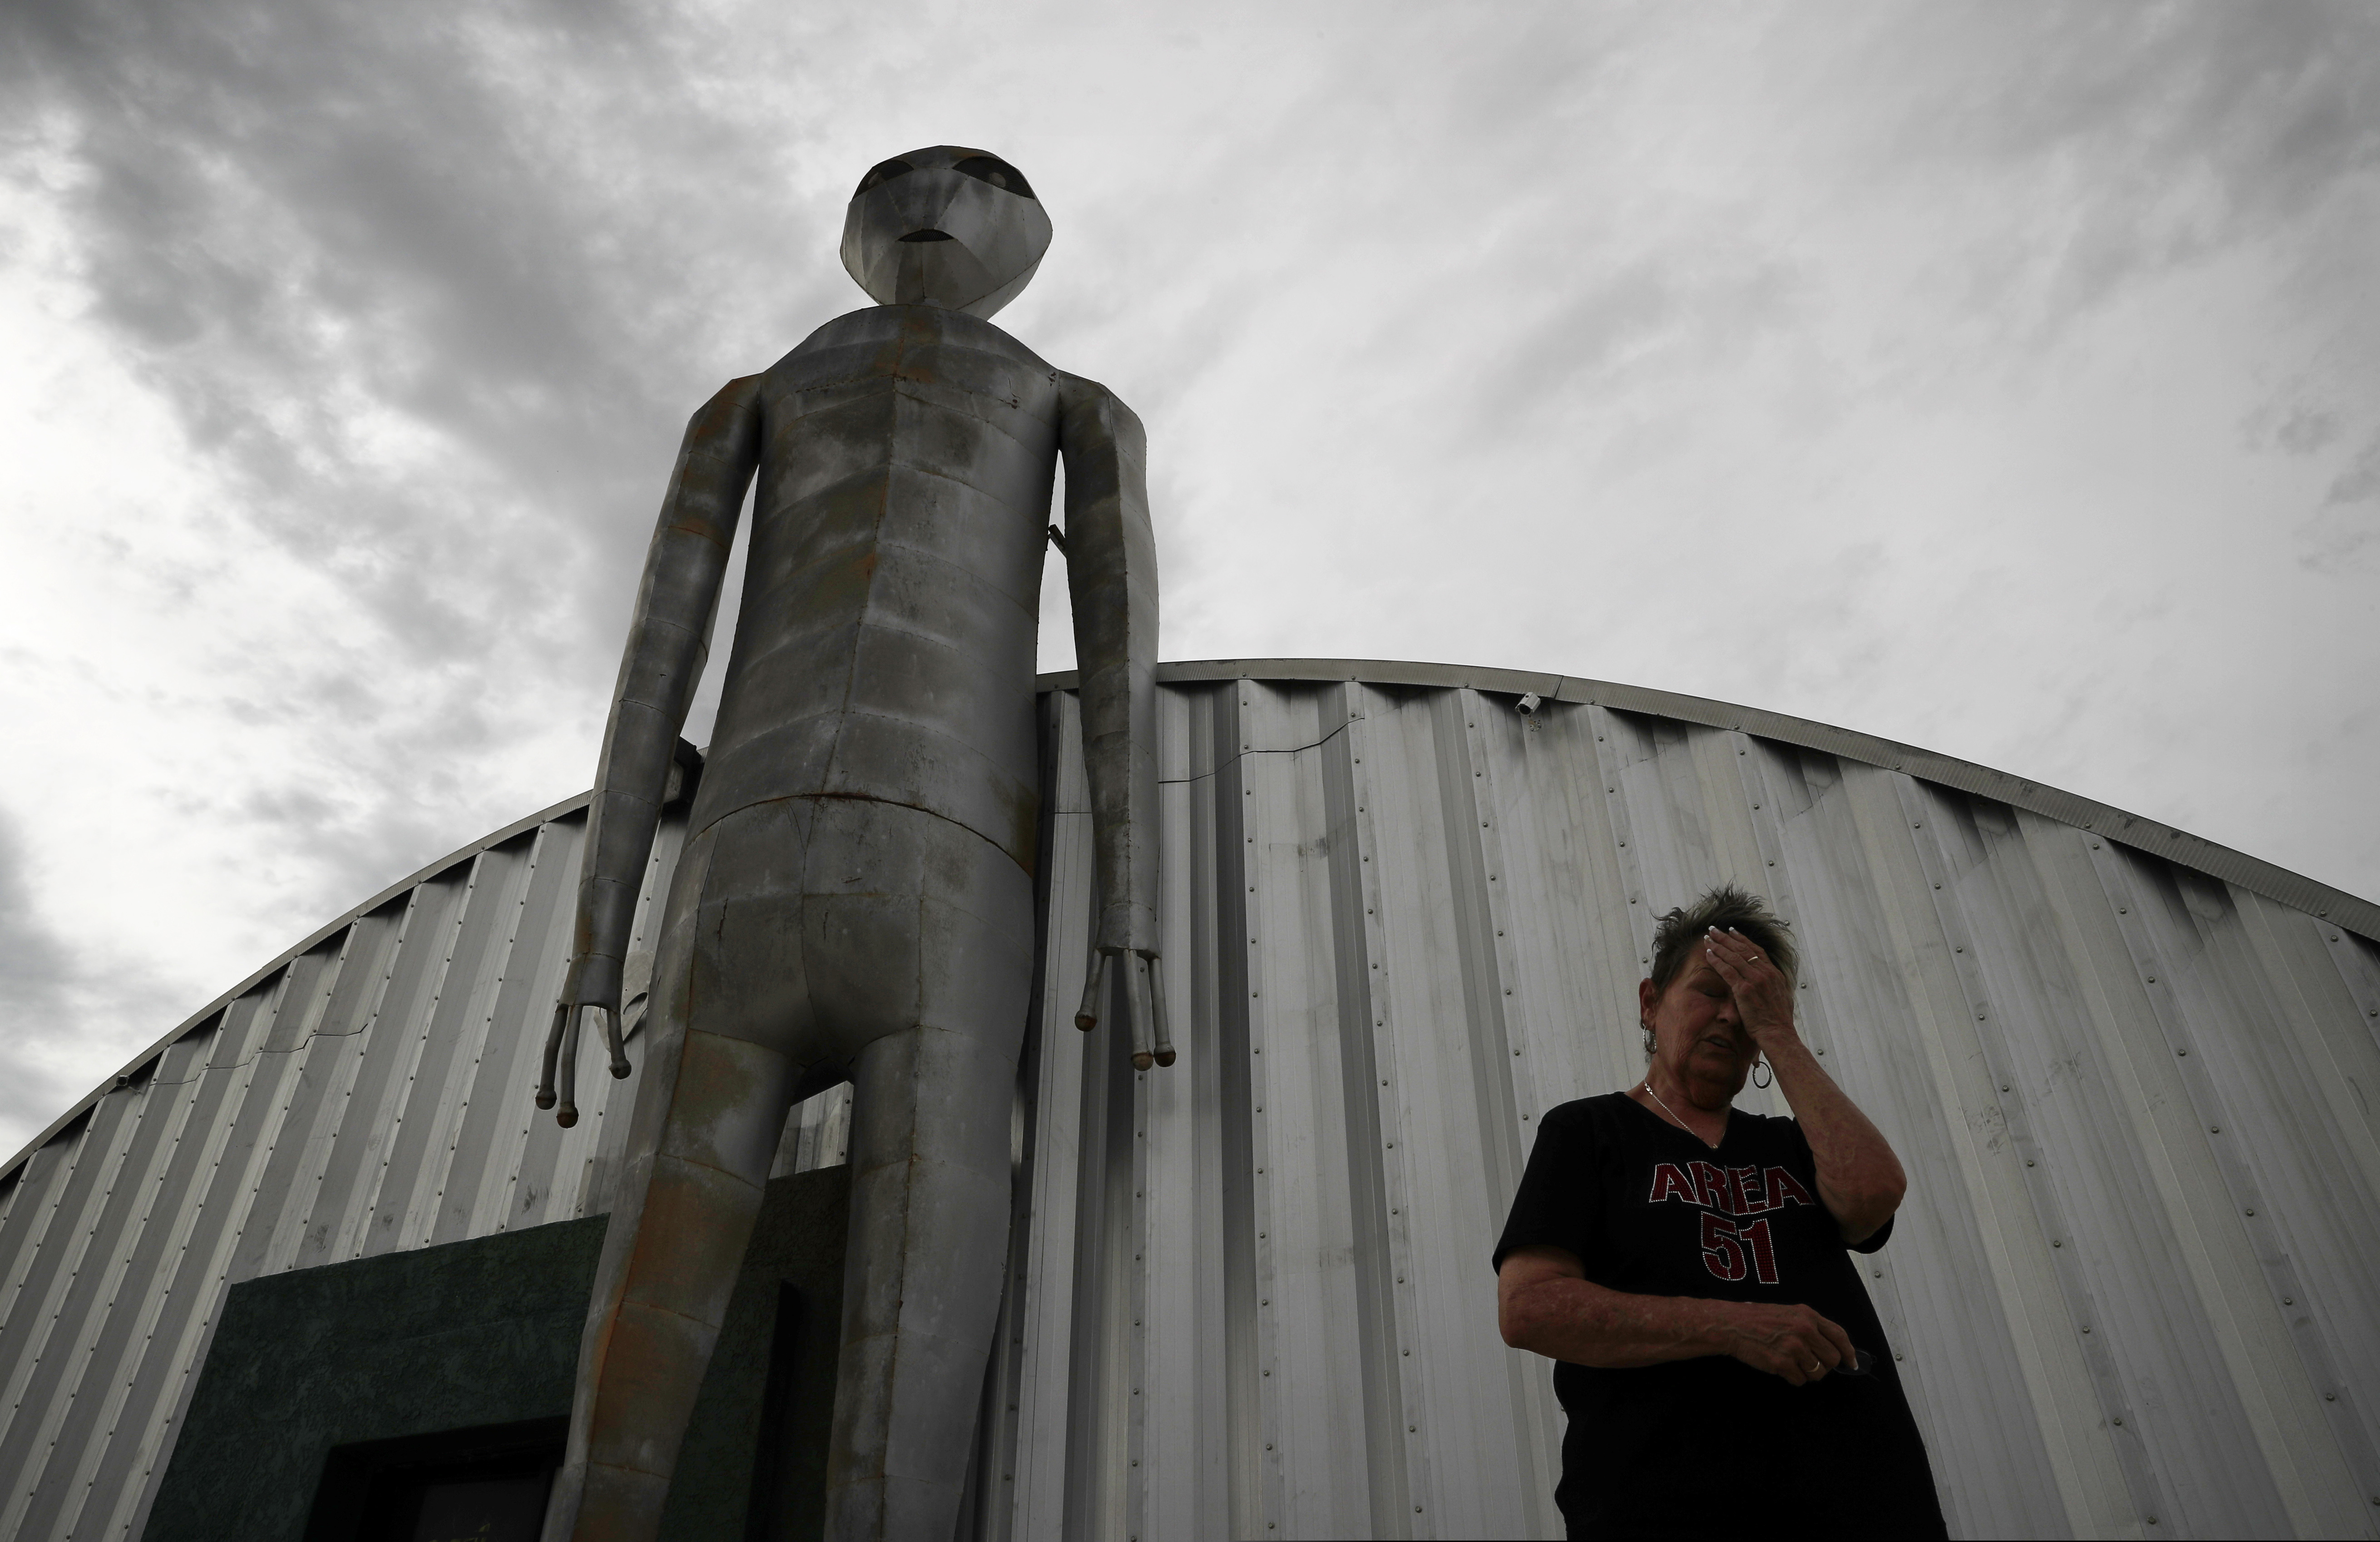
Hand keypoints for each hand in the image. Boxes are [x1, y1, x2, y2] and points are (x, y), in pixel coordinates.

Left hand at [1703, 927, 1796, 1050]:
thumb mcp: (1782, 997)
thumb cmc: (1778, 1020)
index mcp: (1775, 973)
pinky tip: (1708, 954)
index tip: (1732, 931)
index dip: (1743, 939)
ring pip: (1733, 957)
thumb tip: (1770, 981)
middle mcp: (1765, 973)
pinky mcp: (1744, 989)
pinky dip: (1716, 960)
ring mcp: (1755, 980)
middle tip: (1714, 929)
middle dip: (1726, 938)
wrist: (1778, 1033)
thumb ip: (1774, 985)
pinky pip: (1727, 970)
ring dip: (1718, 946)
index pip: (1756, 950)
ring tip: (1708, 938)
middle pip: (1743, 949)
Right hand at [1713, 1299, 1856, 1385]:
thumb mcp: (1789, 1313)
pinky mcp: (1782, 1363)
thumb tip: (1832, 1348)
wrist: (1733, 1325)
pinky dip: (1793, 1377)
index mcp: (1808, 1316)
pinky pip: (1800, 1380)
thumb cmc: (1758, 1319)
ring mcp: (1794, 1347)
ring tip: (1792, 1363)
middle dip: (1825, 1365)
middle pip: (1832, 1358)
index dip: (1848, 1352)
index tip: (1851, 1362)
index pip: (1839, 1336)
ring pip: (1818, 1373)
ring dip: (1808, 1373)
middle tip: (1811, 1363)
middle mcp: (1804, 1330)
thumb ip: (1811, 1327)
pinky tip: (1781, 1366)